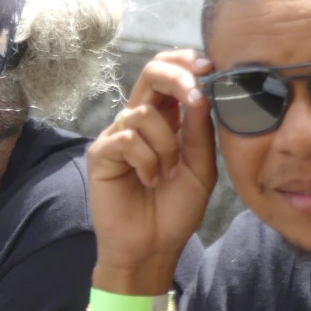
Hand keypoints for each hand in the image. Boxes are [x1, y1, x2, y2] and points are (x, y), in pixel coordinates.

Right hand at [86, 49, 217, 292]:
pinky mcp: (101, 154)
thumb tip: (202, 92)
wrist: (153, 247)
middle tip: (195, 95)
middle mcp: (138, 122)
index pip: (168, 76)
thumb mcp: (201, 168)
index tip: (208, 66)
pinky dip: (147, 161)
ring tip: (166, 175)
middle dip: (177, 78)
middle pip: (150, 75)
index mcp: (165, 121)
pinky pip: (128, 139)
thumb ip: (200, 131)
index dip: (184, 63)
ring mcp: (117, 136)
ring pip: (145, 114)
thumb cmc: (175, 210)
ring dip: (166, 147)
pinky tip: (149, 181)